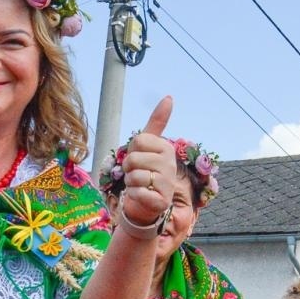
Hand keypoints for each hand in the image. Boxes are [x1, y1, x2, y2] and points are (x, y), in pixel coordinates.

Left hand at [119, 96, 176, 225]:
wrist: (146, 201)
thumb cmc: (145, 170)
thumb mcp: (148, 145)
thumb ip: (157, 122)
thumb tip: (169, 97)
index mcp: (166, 148)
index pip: (137, 141)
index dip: (132, 151)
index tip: (140, 159)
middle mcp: (170, 165)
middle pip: (132, 159)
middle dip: (128, 169)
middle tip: (138, 174)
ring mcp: (168, 184)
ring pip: (133, 176)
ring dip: (130, 183)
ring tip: (140, 186)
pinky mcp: (161, 201)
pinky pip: (137, 193)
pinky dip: (134, 195)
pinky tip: (142, 196)